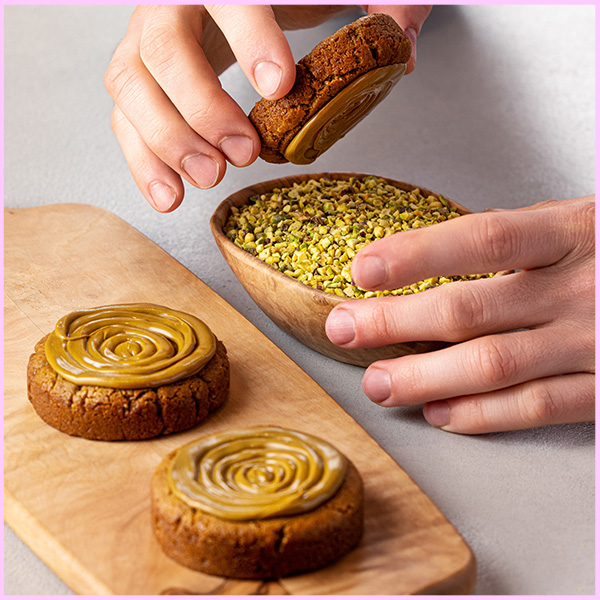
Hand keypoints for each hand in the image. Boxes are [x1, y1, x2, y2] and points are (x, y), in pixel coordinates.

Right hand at [105, 5, 430, 211]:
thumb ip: (382, 2)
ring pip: (131, 85)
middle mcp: (175, 1)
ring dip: (167, 141)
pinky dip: (144, 160)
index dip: (251, 38)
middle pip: (163, 46)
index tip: (279, 87)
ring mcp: (148, 39)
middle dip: (201, 106)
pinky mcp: (141, 77)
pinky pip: (125, 117)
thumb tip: (404, 52)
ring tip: (208, 179)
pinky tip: (170, 195)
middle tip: (243, 153)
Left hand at [325, 197, 594, 433]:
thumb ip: (525, 240)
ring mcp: (597, 343)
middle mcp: (584, 288)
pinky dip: (484, 414)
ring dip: (425, 377)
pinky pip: (539, 407)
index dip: (419, 254)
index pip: (485, 240)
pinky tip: (441, 413)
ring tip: (377, 383)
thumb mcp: (586, 221)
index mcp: (577, 232)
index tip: (363, 269)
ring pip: (495, 366)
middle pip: (471, 310)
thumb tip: (433, 259)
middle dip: (397, 323)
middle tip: (345, 329)